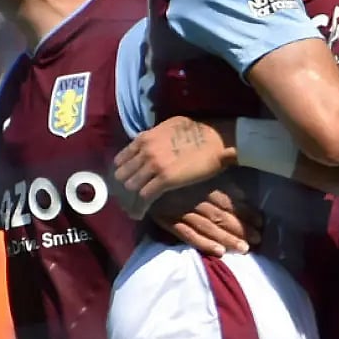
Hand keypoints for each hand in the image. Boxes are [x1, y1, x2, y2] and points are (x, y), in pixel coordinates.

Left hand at [113, 116, 234, 207]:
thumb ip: (154, 136)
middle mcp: (145, 151)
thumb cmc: (199, 131)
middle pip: (122, 174)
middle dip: (125, 185)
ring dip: (133, 196)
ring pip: (131, 186)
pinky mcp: (165, 180)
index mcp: (145, 138)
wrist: (217, 141)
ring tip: (135, 205)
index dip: (123, 170)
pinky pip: (145, 196)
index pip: (121, 158)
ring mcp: (154, 166)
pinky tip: (141, 212)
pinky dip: (141, 206)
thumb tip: (148, 143)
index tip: (127, 179)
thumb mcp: (170, 126)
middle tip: (131, 194)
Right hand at [148, 180, 262, 256]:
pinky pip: (188, 235)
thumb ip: (219, 183)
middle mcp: (194, 199)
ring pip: (208, 227)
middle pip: (221, 216)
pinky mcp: (168, 221)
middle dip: (241, 228)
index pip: (228, 201)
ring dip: (227, 238)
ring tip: (244, 249)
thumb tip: (243, 195)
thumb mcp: (197, 174)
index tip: (261, 222)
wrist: (138, 175)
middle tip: (258, 239)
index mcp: (202, 185)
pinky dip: (203, 243)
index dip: (245, 212)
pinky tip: (218, 251)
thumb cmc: (172, 173)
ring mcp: (181, 211)